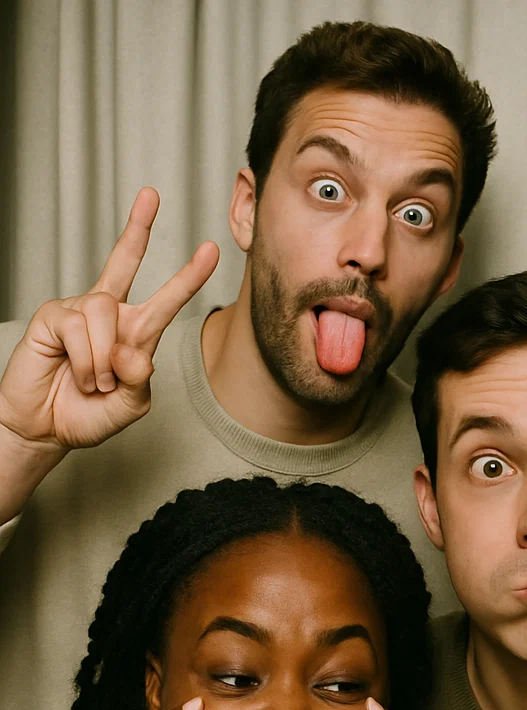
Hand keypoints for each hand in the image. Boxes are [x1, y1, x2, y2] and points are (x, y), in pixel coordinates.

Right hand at [0, 187, 218, 454]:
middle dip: (138, 227)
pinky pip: (78, 329)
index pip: (166, 299)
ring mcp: (78, 312)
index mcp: (136, 332)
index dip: (188, 276)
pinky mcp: (51, 317)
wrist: (45, 428)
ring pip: (105, 312)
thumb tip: (134, 352)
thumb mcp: (130, 406)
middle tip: (151, 194)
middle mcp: (109, 315)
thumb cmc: (89, 414)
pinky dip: (85, 361)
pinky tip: (78, 375)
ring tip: (96, 382)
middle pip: (125, 261)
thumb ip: (141, 382)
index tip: (210, 249)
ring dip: (104, 359)